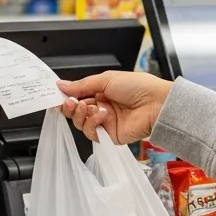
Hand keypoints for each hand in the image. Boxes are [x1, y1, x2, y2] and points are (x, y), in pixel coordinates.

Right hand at [57, 71, 171, 144]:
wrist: (156, 104)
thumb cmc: (138, 87)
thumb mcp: (106, 79)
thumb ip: (82, 85)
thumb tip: (61, 85)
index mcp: (101, 92)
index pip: (78, 96)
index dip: (67, 96)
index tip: (58, 95)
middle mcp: (102, 107)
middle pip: (76, 111)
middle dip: (70, 106)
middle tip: (69, 102)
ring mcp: (105, 122)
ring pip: (81, 123)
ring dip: (80, 114)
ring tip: (88, 107)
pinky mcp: (109, 136)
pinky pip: (92, 133)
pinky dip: (93, 123)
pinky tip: (102, 115)